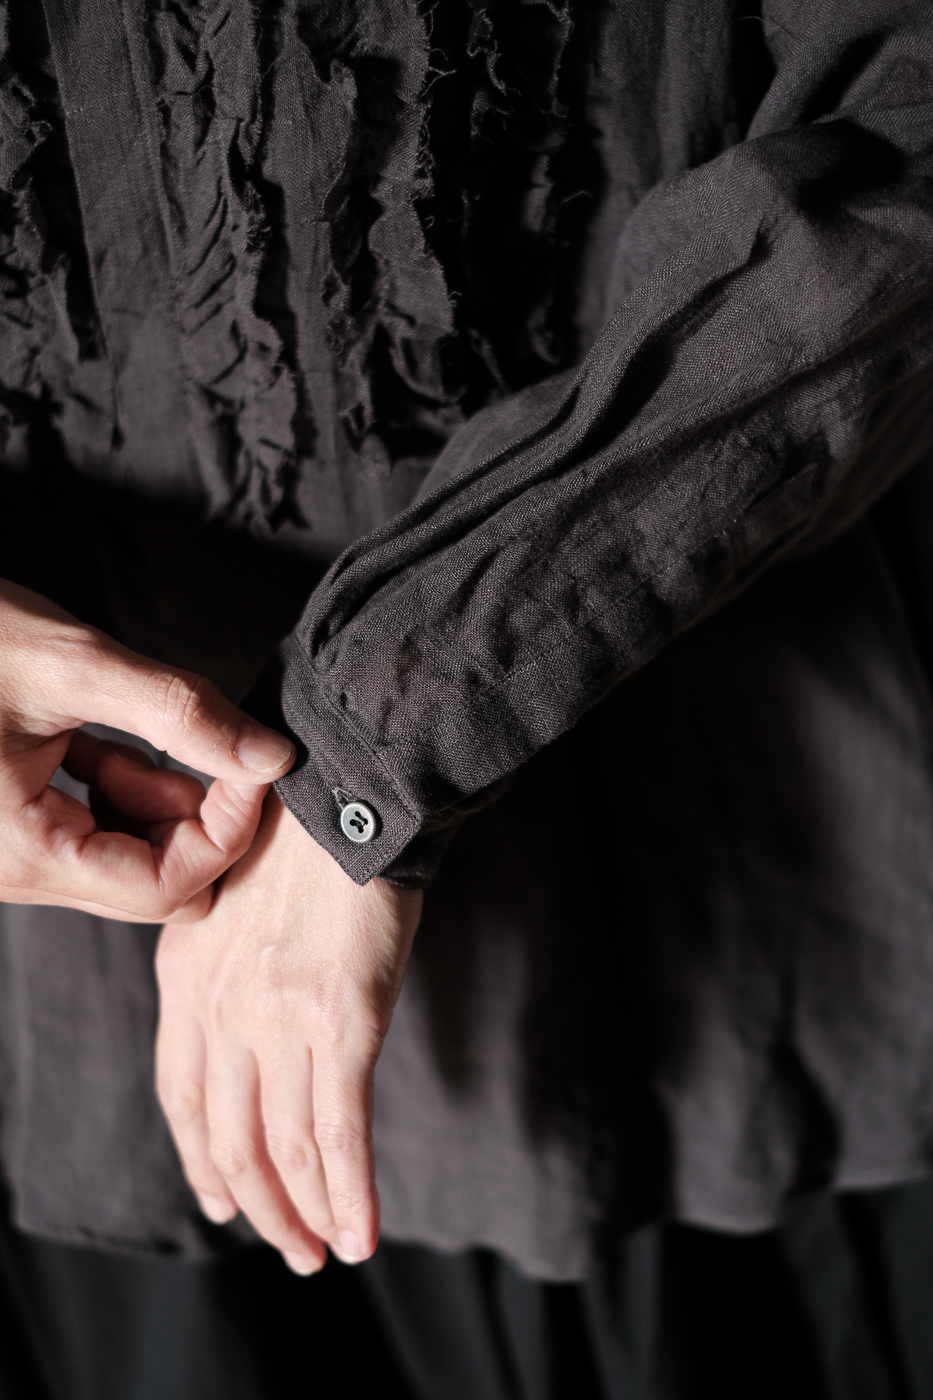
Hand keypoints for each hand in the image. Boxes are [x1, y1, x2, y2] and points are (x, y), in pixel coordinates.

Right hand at [0, 578, 294, 921]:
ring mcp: (14, 855)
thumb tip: (273, 756)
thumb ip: (180, 712)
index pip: (168, 887)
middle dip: (194, 812)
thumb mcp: (72, 663)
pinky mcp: (14, 829)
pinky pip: (95, 831)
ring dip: (155, 794)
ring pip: (131, 856)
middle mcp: (15, 871)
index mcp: (22, 852)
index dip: (228, 828)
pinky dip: (119, 787)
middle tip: (192, 737)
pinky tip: (96, 737)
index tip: (253, 763)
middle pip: (157, 881)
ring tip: (120, 729)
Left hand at [154, 790, 421, 1271]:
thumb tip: (263, 1007)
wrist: (345, 790)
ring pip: (284, 1149)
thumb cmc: (305, 831)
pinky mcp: (341, 1023)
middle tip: (286, 1246)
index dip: (203, 1158)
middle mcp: (222, 1008)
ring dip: (306, 1215)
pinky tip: (363, 1232)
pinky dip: (351, 1195)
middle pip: (230, 1138)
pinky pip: (340, 1135)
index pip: (183, 1094)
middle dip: (259, 1206)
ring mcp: (278, 1021)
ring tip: (329, 1252)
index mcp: (188, 972)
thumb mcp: (237, 893)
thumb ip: (234, 959)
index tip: (223, 1199)